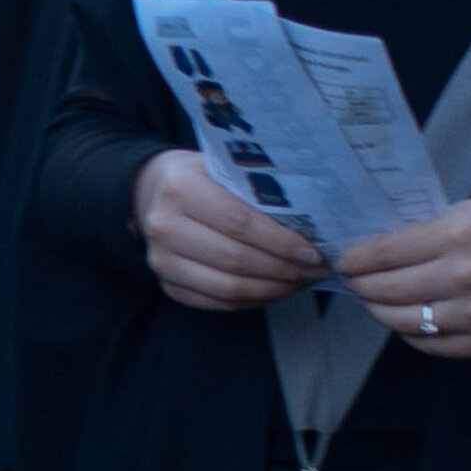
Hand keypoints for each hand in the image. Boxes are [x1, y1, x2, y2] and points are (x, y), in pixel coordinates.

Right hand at [134, 147, 324, 308]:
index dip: (279, 242)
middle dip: (282, 269)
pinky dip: (252, 300)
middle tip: (314, 270)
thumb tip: (312, 222)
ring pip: (227, 288)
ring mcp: (161, 260)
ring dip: (271, 289)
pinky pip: (217, 303)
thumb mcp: (225, 168)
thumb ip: (257, 190)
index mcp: (181, 188)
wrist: (156, 192)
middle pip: (235, 259)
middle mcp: (163, 226)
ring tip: (299, 282)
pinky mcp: (167, 286)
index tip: (312, 252)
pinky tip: (275, 290)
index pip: (239, 222)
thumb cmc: (204, 177)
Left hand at [337, 197, 470, 356]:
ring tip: (377, 304)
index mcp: (457, 234)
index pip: (383, 253)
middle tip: (356, 283)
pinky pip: (433, 346)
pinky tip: (410, 322)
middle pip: (386, 291)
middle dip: (362, 288)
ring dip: (381, 313)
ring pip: (404, 323)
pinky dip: (413, 335)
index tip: (344, 262)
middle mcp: (463, 276)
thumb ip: (431, 230)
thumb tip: (382, 248)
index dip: (354, 260)